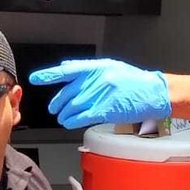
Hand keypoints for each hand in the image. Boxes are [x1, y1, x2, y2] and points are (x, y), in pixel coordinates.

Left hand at [27, 59, 170, 128]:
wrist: (154, 92)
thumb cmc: (134, 81)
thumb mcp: (111, 67)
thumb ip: (88, 68)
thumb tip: (66, 67)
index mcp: (97, 67)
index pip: (68, 70)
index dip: (49, 74)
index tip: (36, 78)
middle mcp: (97, 79)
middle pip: (68, 92)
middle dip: (58, 102)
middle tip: (54, 108)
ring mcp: (102, 94)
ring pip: (74, 106)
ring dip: (65, 114)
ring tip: (62, 118)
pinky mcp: (107, 109)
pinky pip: (83, 116)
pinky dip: (73, 120)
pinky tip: (69, 123)